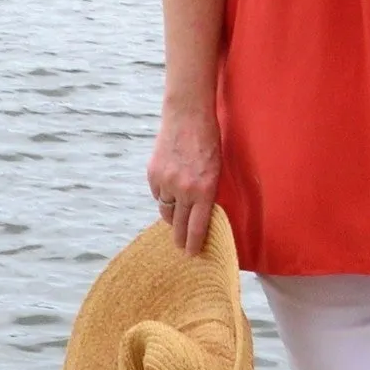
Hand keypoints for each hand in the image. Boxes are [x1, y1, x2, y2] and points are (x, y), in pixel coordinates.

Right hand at [146, 107, 221, 256]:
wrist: (187, 115)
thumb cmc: (209, 141)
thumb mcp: (217, 170)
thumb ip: (208, 192)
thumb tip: (201, 213)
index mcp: (204, 190)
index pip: (197, 227)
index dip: (193, 244)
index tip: (191, 254)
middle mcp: (183, 190)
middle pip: (177, 224)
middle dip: (179, 238)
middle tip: (180, 248)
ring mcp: (165, 182)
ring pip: (165, 210)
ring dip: (171, 216)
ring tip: (175, 219)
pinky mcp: (153, 173)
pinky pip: (157, 194)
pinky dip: (162, 196)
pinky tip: (169, 191)